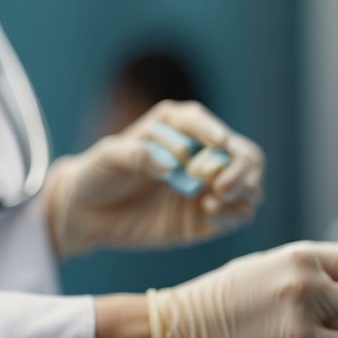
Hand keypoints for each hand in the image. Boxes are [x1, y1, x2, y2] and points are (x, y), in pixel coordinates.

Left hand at [46, 100, 264, 257]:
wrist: (86, 214)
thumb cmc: (97, 174)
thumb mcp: (107, 157)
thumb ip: (135, 154)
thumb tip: (170, 166)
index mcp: (176, 127)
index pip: (202, 122)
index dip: (213, 132)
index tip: (217, 144)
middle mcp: (200, 153)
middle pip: (243, 152)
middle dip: (239, 166)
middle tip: (217, 184)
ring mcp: (207, 185)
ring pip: (252, 181)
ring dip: (243, 188)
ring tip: (214, 198)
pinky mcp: (207, 216)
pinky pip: (241, 212)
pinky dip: (235, 212)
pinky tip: (208, 212)